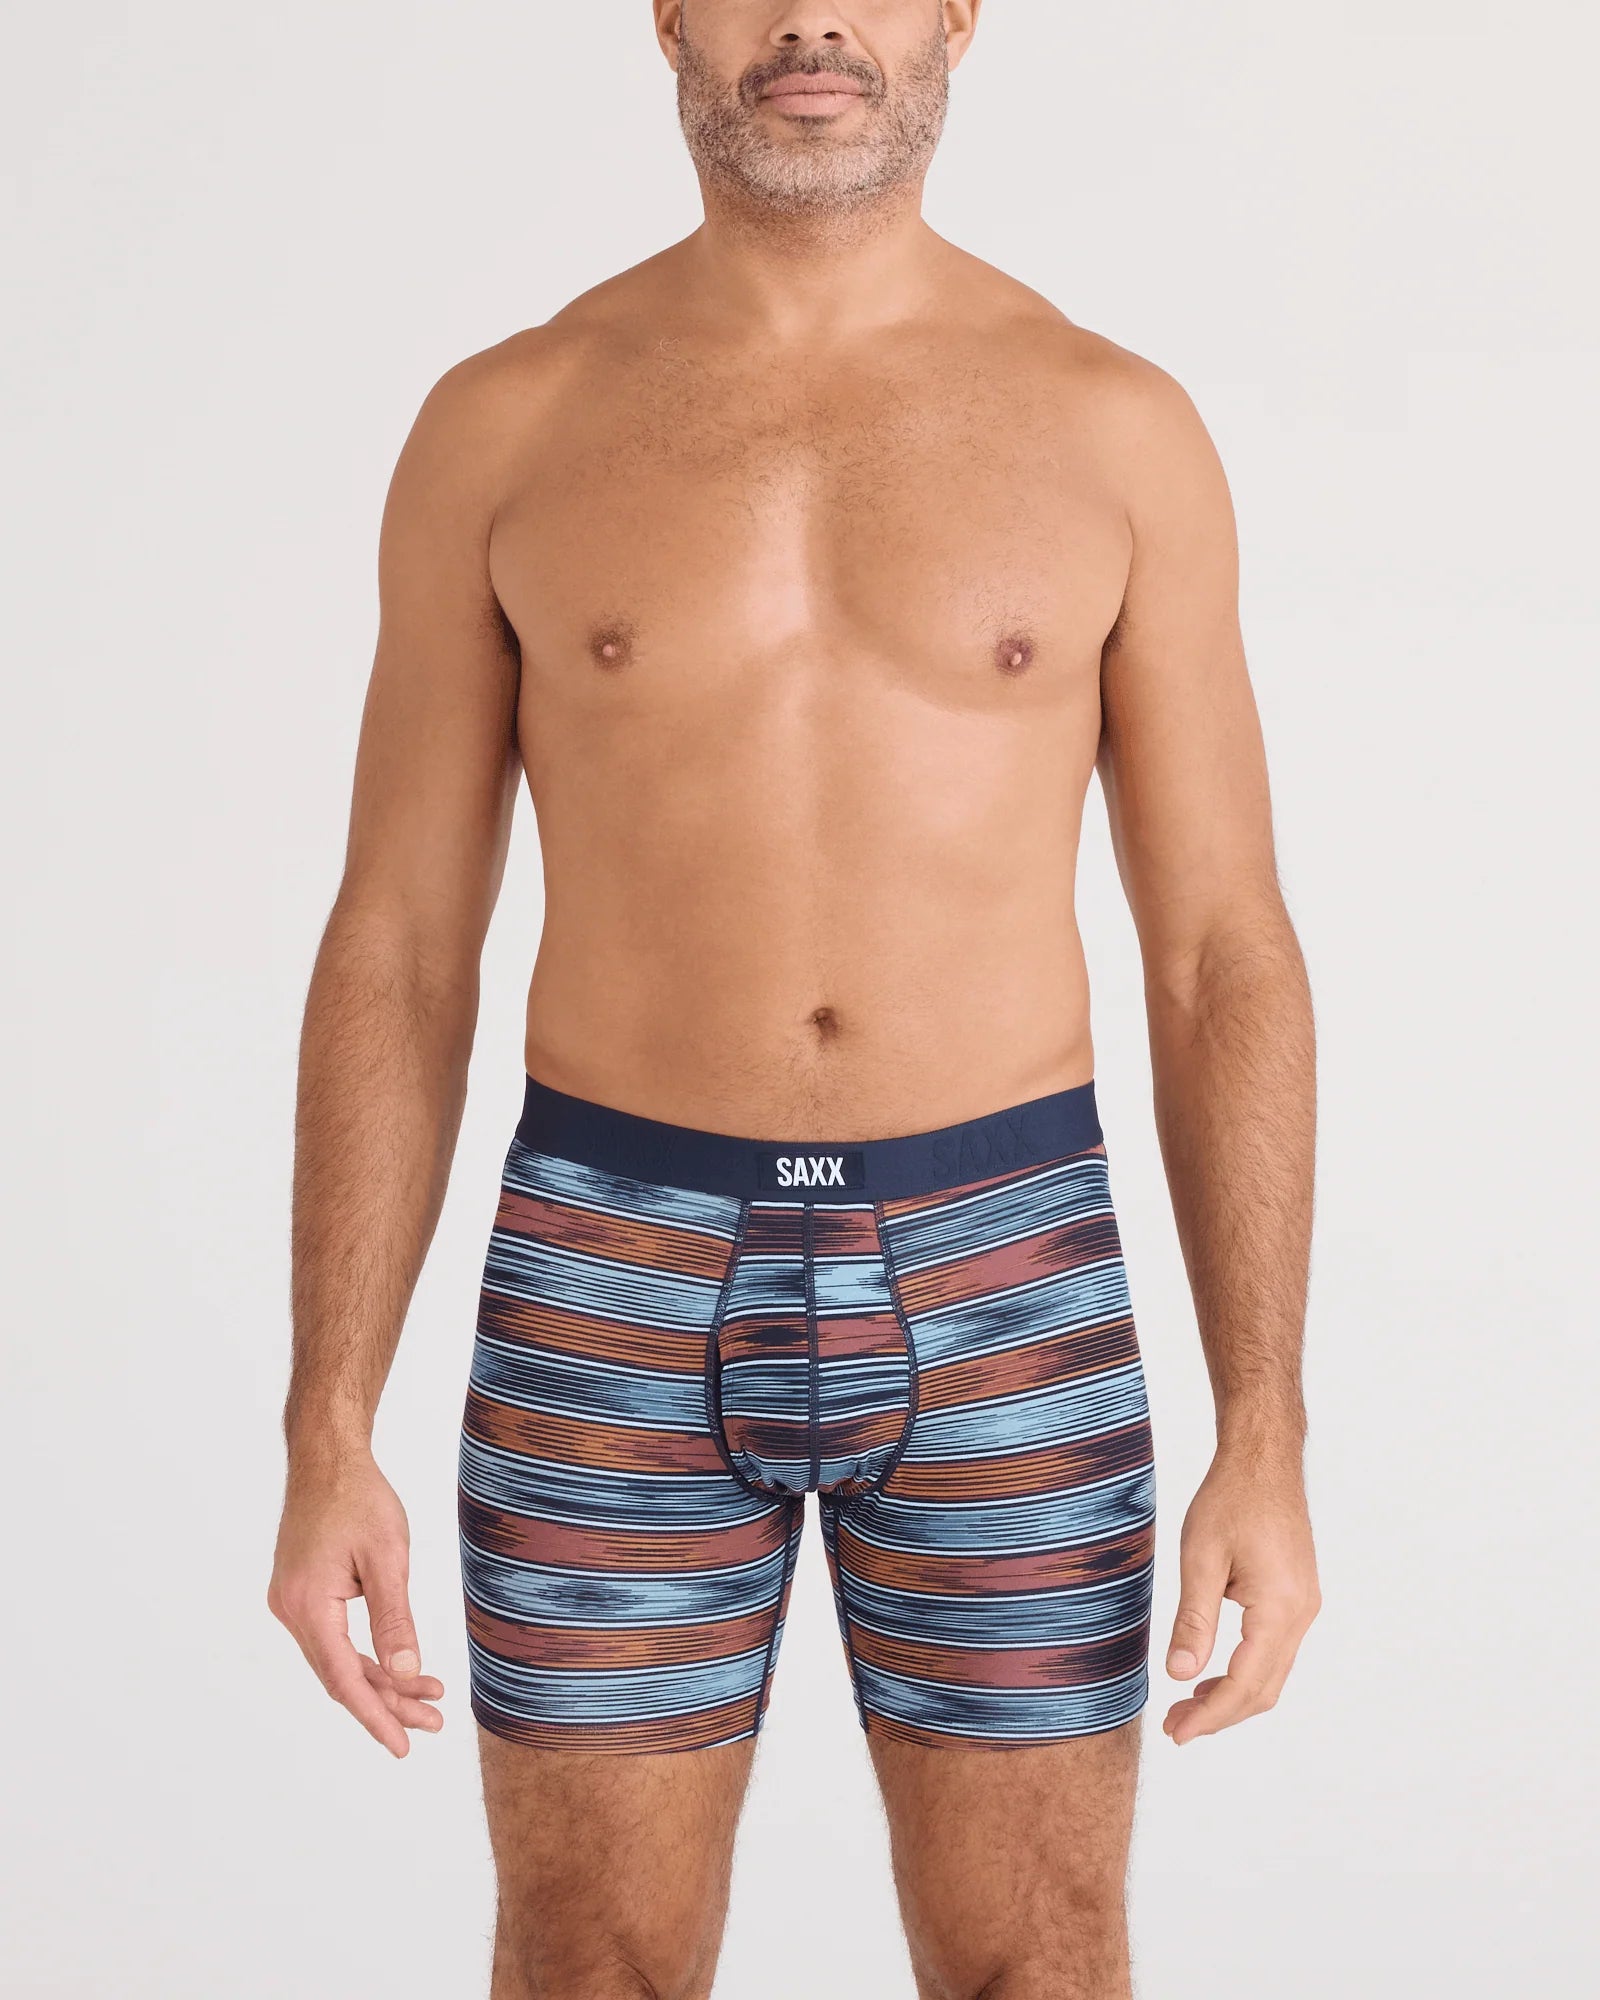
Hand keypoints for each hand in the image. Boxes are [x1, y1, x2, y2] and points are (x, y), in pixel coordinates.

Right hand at [268, 1448, 443, 1756]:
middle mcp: (291, 1610)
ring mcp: (293, 1602)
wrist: (326, 1457)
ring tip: (428, 1698)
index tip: (400, 1745)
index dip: (374, 1714)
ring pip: (339, 1659)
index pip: (342, 1677)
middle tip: (431, 1722)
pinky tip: (401, 1666)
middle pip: (341, 1674)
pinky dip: (367, 1654)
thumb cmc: (358, 1497)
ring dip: (381, 1680)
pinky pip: (334, 1638)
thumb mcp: (387, 1557)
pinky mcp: (302, 1593)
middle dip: (386, 1702)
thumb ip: (395, 1619)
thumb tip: (408, 1674)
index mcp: (308, 1604)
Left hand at [1162, 1446, 1319, 1744]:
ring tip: (1186, 1705)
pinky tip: (1211, 1672)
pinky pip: (1275, 1651)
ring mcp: (1304, 1606)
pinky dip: (1244, 1671)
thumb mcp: (1200, 1556)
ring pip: (1272, 1673)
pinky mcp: (1297, 1597)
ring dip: (1232, 1695)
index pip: (1246, 1683)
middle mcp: (1301, 1614)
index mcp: (1279, 1607)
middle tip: (1175, 1727)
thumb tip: (1179, 1673)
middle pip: (1264, 1689)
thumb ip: (1193, 1619)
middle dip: (1220, 1714)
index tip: (1178, 1733)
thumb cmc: (1231, 1498)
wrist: (1264, 1461)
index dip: (1211, 1715)